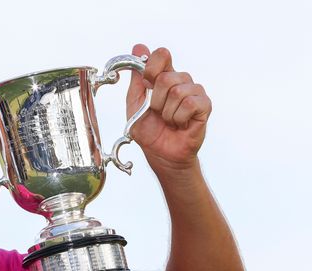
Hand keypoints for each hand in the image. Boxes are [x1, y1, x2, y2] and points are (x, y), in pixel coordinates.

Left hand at [126, 44, 211, 173]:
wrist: (161, 154)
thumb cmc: (149, 130)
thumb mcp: (134, 103)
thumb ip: (137, 78)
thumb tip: (138, 47)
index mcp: (164, 77)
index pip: (161, 55)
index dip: (151, 67)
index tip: (147, 84)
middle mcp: (181, 81)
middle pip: (167, 76)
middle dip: (156, 101)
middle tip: (158, 113)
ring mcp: (195, 92)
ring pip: (178, 91)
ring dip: (167, 112)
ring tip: (169, 120)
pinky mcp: (205, 105)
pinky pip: (190, 103)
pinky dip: (179, 117)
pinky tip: (180, 124)